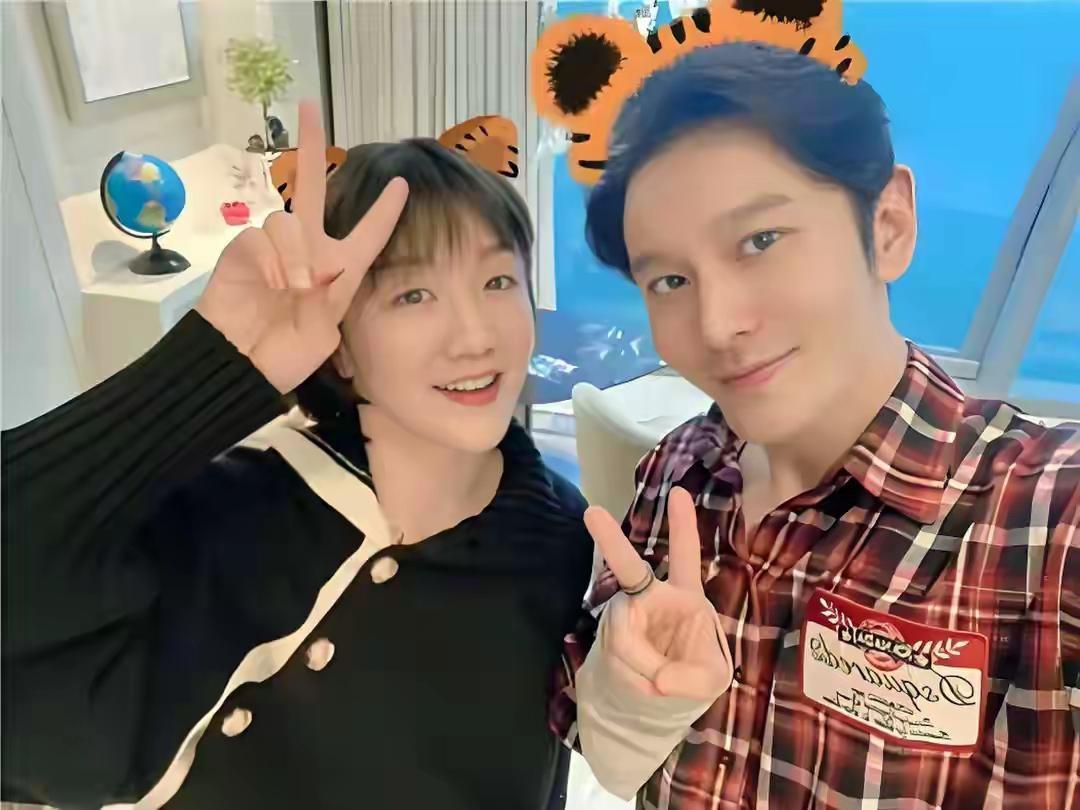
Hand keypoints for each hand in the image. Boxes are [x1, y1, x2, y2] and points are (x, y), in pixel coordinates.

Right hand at [195, 100, 408, 393]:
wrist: (243, 368)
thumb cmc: (286, 356)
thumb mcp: (322, 334)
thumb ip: (328, 298)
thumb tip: (316, 269)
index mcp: (339, 269)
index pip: (368, 234)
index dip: (385, 211)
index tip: (402, 184)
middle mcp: (306, 249)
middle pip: (308, 185)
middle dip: (311, 145)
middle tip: (311, 107)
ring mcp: (272, 248)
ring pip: (288, 220)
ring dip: (297, 254)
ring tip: (298, 288)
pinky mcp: (241, 252)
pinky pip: (259, 238)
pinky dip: (272, 260)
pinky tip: (275, 284)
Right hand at [585, 486, 731, 699]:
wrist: (653, 700)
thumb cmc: (690, 674)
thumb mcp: (709, 680)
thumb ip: (692, 678)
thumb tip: (659, 679)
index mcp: (685, 596)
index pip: (684, 557)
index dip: (683, 526)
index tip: (678, 492)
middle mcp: (650, 598)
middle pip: (628, 568)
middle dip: (609, 541)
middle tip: (592, 512)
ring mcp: (625, 617)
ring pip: (624, 636)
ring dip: (643, 666)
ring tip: (658, 685)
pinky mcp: (608, 639)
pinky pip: (617, 660)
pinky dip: (635, 682)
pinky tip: (644, 687)